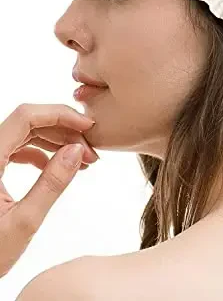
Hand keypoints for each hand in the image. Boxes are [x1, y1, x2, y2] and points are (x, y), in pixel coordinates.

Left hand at [0, 103, 99, 278]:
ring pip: (26, 133)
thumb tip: (77, 151)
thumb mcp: (23, 222)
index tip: (87, 126)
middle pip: (29, 122)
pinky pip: (18, 147)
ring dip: (57, 141)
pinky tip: (57, 166)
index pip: (26, 117)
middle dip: (65, 131)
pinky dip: (42, 151)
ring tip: (81, 159)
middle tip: (90, 152)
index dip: (60, 114)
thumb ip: (51, 184)